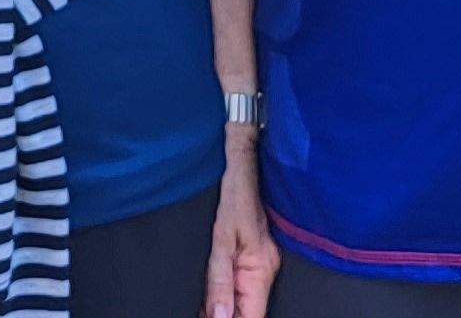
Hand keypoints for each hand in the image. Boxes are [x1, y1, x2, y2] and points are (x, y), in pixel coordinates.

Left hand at [204, 126, 276, 317]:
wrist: (245, 158)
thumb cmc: (235, 192)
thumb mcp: (222, 237)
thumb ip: (220, 280)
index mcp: (259, 270)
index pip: (251, 317)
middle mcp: (263, 270)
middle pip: (246, 311)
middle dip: (222, 316)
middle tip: (197, 311)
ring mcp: (258, 262)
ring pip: (241, 300)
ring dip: (220, 307)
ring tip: (197, 307)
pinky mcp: (250, 254)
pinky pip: (239, 283)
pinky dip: (222, 293)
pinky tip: (205, 296)